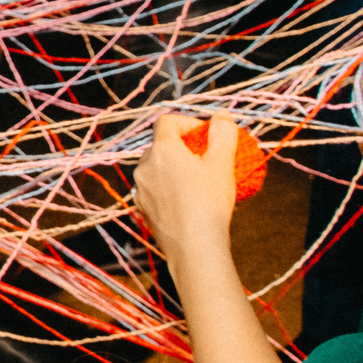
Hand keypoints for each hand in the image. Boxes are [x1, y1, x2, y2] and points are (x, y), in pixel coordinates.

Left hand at [133, 112, 243, 250]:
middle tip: (206, 159)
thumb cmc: (209, 202)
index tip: (205, 135)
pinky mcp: (142, 209)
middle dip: (182, 147)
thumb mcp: (222, 163)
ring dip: (174, 169)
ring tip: (199, 182)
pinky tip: (188, 202)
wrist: (194, 246)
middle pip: (161, 145)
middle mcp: (144, 166)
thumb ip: (223, 134)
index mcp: (162, 150)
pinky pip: (154, 190)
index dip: (187, 122)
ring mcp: (140, 189)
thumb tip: (222, 116)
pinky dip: (168, 189)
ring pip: (156, 169)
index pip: (167, 121)